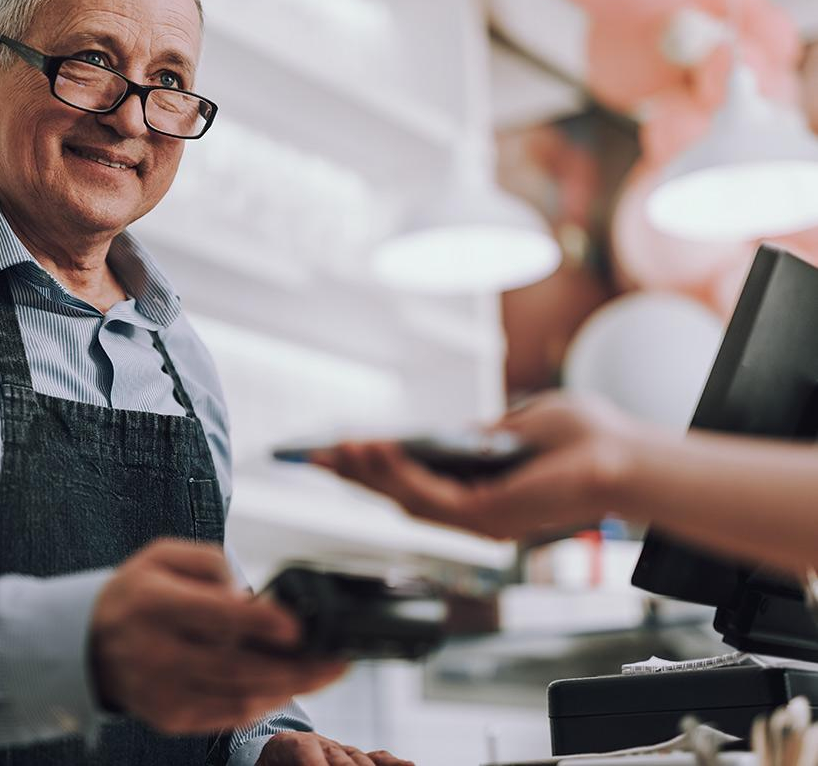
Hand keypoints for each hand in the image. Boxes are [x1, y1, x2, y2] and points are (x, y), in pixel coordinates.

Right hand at [90, 539, 348, 734]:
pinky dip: (263, 702)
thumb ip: (209, 563)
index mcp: (152, 604)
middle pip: (235, 666)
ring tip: (325, 672)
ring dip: (289, 687)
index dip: (258, 623)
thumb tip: (248, 595)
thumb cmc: (139, 592)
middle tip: (337, 660)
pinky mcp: (171, 719)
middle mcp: (155, 653)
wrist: (89, 644)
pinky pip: (227, 716)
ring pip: (237, 696)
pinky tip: (288, 685)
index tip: (297, 626)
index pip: (212, 616)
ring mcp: (162, 693)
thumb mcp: (163, 555)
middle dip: (294, 667)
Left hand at [258, 731, 414, 764]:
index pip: (304, 752)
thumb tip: (292, 764)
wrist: (272, 754)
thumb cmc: (270, 765)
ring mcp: (338, 748)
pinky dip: (390, 763)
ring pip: (359, 759)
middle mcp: (318, 742)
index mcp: (290, 744)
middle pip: (338, 758)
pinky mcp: (352, 757)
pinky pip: (374, 759)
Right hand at [311, 392, 648, 540]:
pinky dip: (396, 473)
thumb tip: (445, 432)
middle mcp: (475, 510)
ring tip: (333, 451)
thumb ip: (480, 431)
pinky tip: (374, 449)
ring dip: (366, 473)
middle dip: (354, 475)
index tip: (334, 452)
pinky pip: (428, 496)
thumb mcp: (520, 422)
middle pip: (399, 494)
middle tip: (312, 457)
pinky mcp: (486, 517)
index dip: (373, 467)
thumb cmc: (588, 437)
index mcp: (481, 488)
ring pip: (405, 499)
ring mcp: (479, 518)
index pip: (415, 481)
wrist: (628, 458)